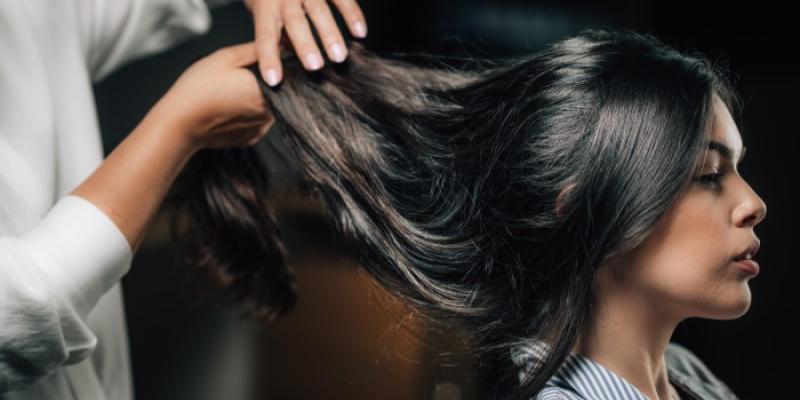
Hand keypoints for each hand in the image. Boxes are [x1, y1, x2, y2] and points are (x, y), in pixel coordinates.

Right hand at [149, 42, 274, 151]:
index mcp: (267, 90)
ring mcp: (261, 128)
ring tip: (228, 95)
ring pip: (266, 107)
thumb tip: (276, 47)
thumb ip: (255, 51)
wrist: (180, 124)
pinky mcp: (251, 139)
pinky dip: (246, 114)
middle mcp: (270, 113)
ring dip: (253, 99)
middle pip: (275, 91)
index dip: (268, 67)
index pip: (283, 75)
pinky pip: (255, 121)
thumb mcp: (226, 57)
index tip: (248, 66)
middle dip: (260, 83)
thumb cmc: (200, 87)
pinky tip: (228, 109)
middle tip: (233, 80)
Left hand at [244, 0, 367, 85]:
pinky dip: (352, 15)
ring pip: (318, 11)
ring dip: (330, 34)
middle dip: (304, 44)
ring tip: (339, 57)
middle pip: (294, 21)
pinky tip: (360, 33)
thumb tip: (280, 63)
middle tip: (314, 67)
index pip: (265, 34)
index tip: (274, 80)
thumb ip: (273, 35)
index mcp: (265, 6)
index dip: (268, 57)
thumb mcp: (264, 11)